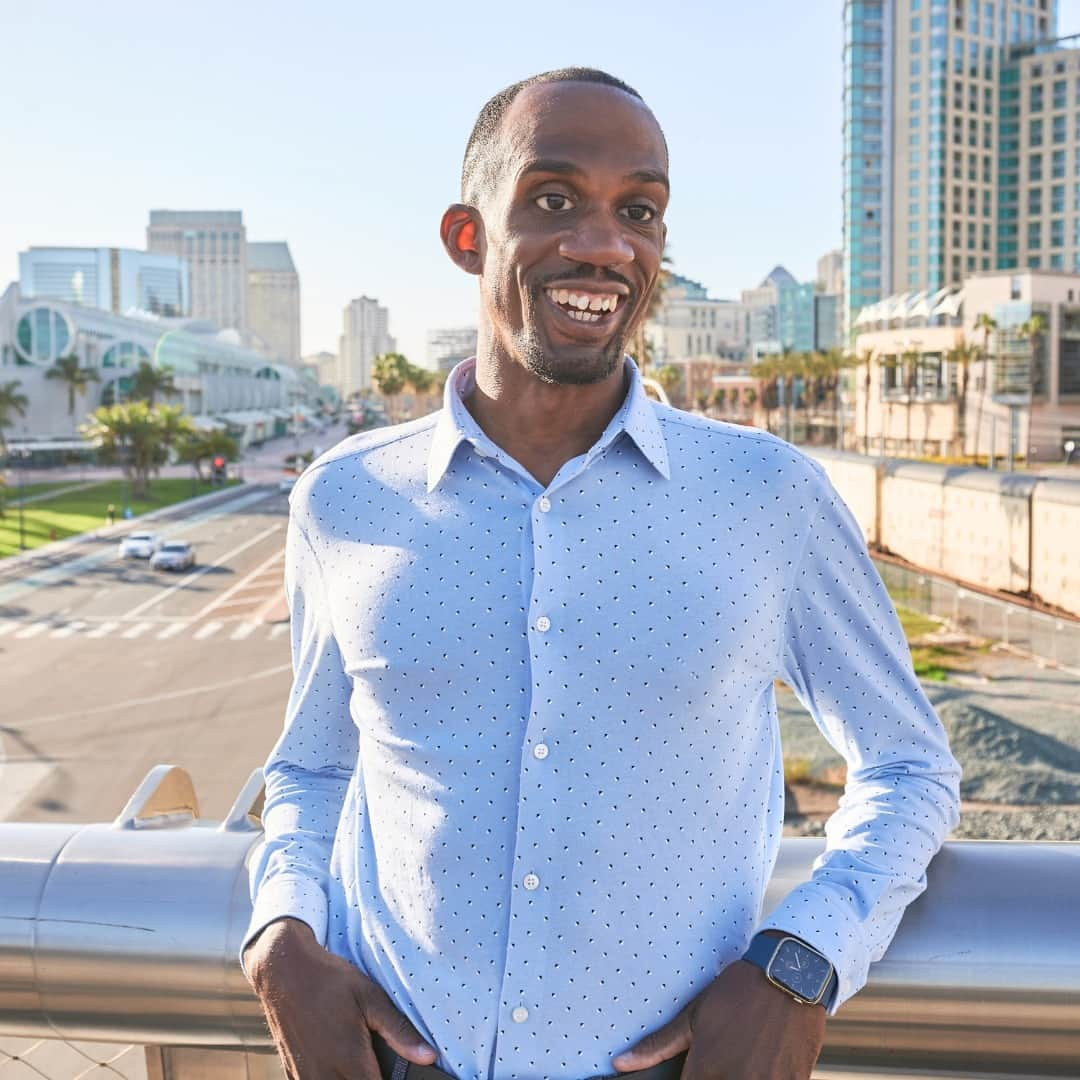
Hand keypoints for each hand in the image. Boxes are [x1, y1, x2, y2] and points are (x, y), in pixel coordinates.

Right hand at [243, 917, 437, 1078]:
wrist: (283, 971)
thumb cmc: (330, 980)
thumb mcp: (370, 998)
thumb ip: (399, 1031)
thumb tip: (429, 1057)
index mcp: (349, 1061)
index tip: (403, 1077)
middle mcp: (325, 1076)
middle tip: (380, 1066)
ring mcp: (306, 1078)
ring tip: (363, 1066)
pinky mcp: (293, 1074)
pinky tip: (342, 1068)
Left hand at [611, 959, 825, 1079]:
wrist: (789, 976)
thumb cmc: (737, 993)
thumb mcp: (694, 1016)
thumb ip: (658, 1045)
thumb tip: (620, 1063)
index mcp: (706, 1070)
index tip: (691, 1074)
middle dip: (713, 1078)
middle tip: (717, 1063)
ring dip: (736, 1079)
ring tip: (739, 1061)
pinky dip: (765, 1078)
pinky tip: (760, 1065)